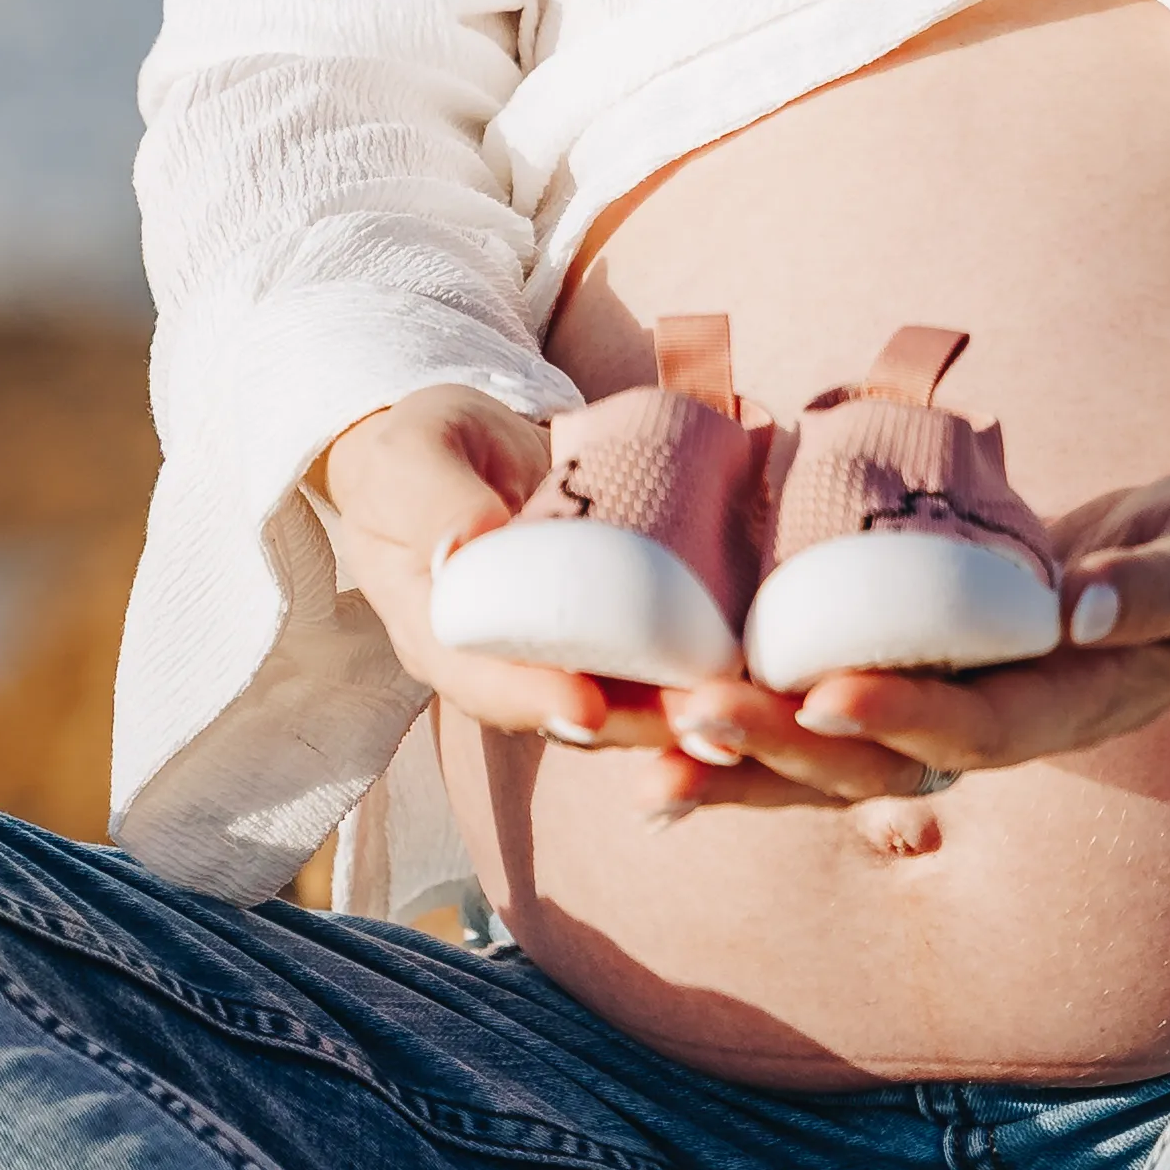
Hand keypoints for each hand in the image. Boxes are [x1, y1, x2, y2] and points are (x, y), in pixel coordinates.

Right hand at [308, 383, 752, 769]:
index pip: (484, 684)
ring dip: (680, 713)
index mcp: (439, 635)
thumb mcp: (414, 459)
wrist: (460, 444)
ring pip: (621, 701)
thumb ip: (434, 498)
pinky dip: (697, 674)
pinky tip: (755, 675)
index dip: (536, 701)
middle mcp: (503, 663)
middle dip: (635, 725)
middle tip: (697, 722)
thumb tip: (462, 548)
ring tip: (740, 710)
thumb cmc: (422, 451)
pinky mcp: (608, 630)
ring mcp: (561, 651)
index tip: (588, 709)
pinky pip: (651, 663)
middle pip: (568, 711)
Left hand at [647, 427, 1169, 807]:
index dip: (902, 718)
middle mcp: (998, 725)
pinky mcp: (920, 670)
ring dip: (738, 755)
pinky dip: (749, 723)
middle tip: (685, 721)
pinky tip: (658, 726)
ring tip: (636, 744)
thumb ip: (1151, 589)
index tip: (825, 696)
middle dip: (780, 750)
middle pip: (878, 763)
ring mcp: (954, 704)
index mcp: (1073, 709)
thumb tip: (1077, 611)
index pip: (980, 729)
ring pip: (832, 753)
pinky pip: (826, 709)